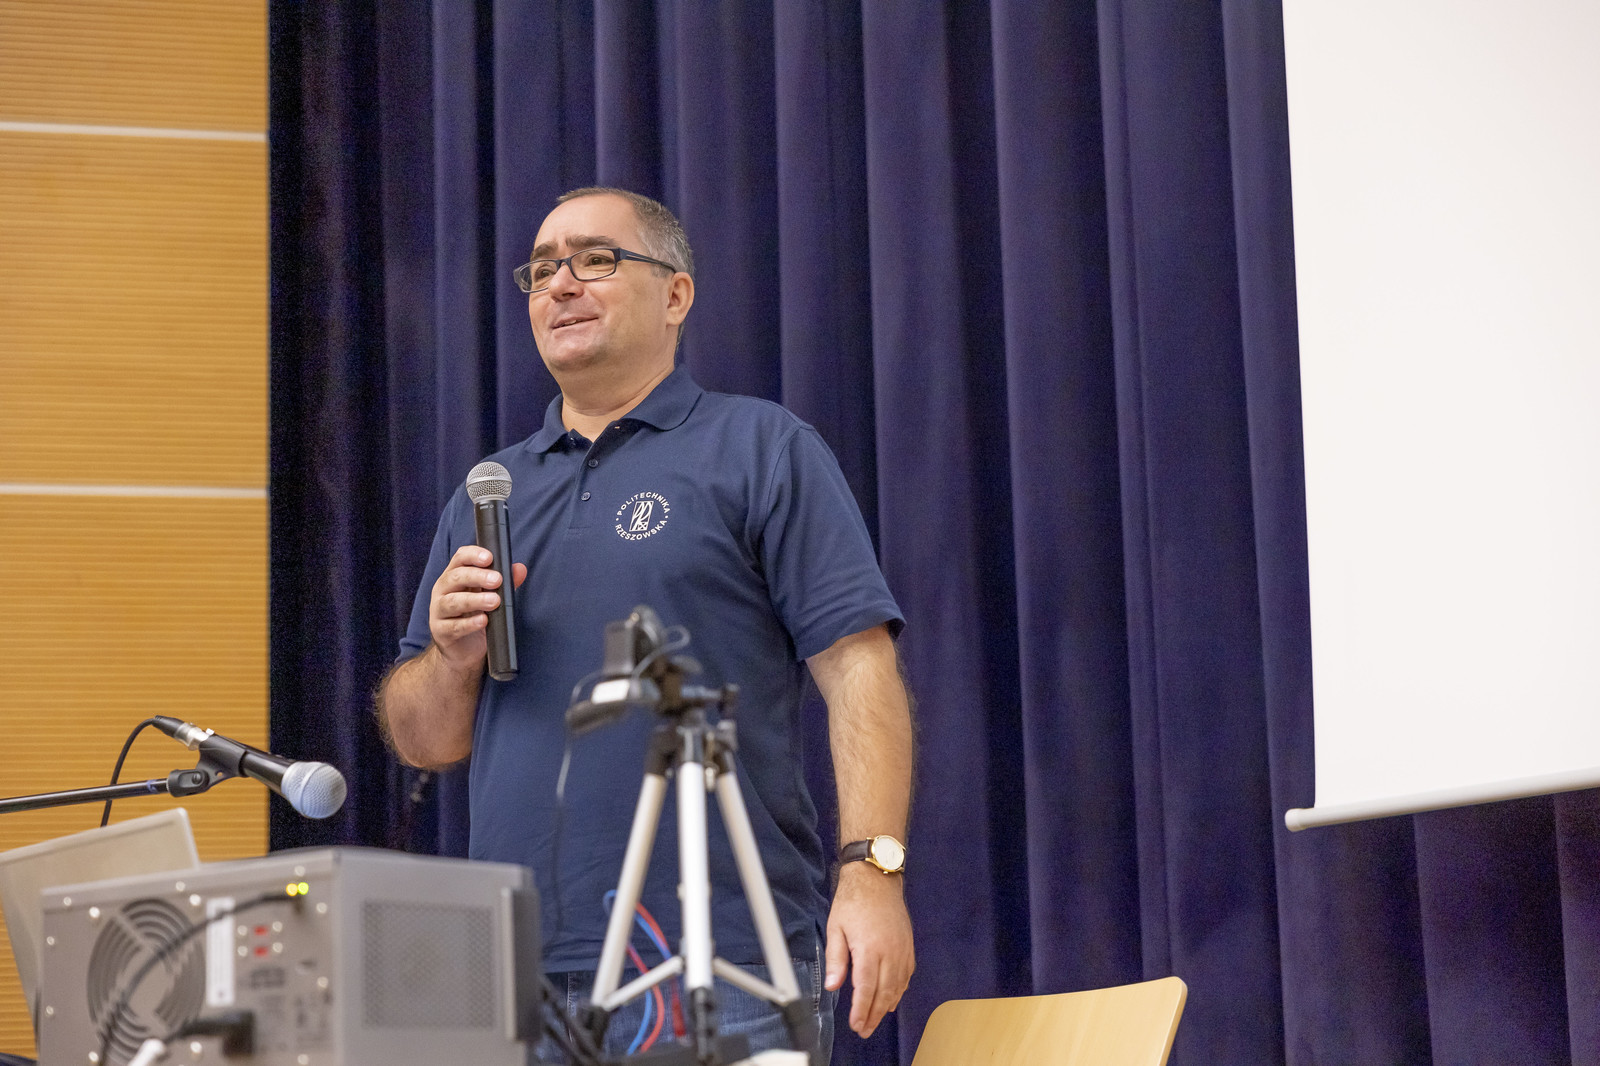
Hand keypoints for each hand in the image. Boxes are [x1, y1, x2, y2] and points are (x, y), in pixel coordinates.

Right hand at [428, 545, 527, 670]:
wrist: (463, 650)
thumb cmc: (475, 616)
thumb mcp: (490, 597)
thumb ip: (505, 583)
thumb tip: (520, 569)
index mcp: (455, 577)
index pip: (460, 558)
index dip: (473, 555)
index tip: (489, 557)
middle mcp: (443, 591)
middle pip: (455, 577)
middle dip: (477, 576)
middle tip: (497, 580)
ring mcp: (439, 611)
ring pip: (452, 602)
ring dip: (475, 600)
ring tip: (494, 601)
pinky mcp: (441, 632)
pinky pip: (454, 627)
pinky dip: (469, 624)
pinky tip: (483, 620)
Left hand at [824, 863, 914, 1037]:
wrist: (877, 878)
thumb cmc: (853, 900)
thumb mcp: (836, 928)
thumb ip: (836, 959)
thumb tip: (833, 986)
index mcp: (869, 949)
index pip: (866, 989)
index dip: (862, 1010)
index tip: (857, 1025)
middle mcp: (890, 952)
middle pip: (884, 993)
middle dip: (874, 1014)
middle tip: (865, 1029)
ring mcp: (902, 950)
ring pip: (898, 986)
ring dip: (887, 1006)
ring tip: (876, 1019)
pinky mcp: (908, 945)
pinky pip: (907, 975)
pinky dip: (900, 990)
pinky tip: (892, 999)